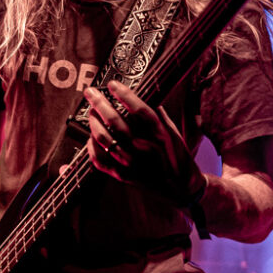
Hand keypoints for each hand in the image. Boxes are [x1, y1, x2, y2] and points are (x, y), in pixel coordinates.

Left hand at [84, 80, 203, 199]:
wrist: (181, 188)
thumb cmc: (177, 157)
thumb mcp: (173, 133)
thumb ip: (159, 115)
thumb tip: (145, 96)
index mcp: (160, 135)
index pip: (140, 110)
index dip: (124, 95)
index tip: (113, 84)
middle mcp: (144, 149)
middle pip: (117, 123)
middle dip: (100, 104)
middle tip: (91, 93)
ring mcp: (132, 163)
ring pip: (104, 140)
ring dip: (93, 123)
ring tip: (91, 113)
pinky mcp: (123, 175)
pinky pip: (99, 160)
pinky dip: (91, 146)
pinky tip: (91, 136)